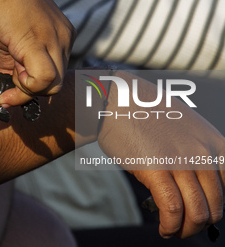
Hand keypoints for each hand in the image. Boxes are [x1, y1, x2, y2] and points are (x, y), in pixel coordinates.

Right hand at [0, 0, 75, 105]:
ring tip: (12, 72)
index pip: (57, 74)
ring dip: (27, 88)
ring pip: (52, 85)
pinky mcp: (39, 43)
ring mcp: (55, 40)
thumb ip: (18, 66)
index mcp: (62, 36)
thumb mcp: (15, 42)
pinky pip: (42, 79)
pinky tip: (13, 74)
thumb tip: (11, 90)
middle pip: (56, 83)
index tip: (15, 81)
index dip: (36, 84)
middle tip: (11, 81)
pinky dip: (26, 86)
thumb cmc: (1, 10)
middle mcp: (64, 38)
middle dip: (31, 89)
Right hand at [98, 71, 224, 238]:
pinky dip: (171, 226)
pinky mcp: (157, 169)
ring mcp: (181, 161)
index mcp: (212, 141)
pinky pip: (172, 209)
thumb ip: (194, 150)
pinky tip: (164, 229)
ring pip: (197, 212)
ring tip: (174, 231)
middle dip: (202, 224)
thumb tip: (191, 179)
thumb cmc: (145, 114)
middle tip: (186, 227)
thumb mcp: (182, 125)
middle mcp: (203, 153)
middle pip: (216, 204)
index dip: (214, 205)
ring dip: (187, 230)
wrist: (119, 100)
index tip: (200, 210)